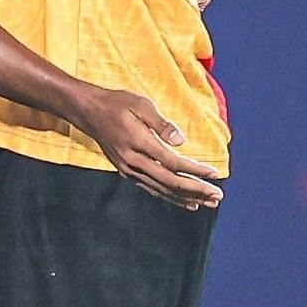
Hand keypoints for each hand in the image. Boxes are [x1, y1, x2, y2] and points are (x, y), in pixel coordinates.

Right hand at [70, 87, 223, 210]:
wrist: (88, 112)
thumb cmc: (117, 103)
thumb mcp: (140, 103)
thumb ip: (161, 123)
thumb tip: (181, 140)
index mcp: (138, 142)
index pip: (173, 162)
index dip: (195, 170)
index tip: (214, 174)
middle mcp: (133, 161)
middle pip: (170, 181)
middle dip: (196, 190)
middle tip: (218, 196)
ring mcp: (128, 169)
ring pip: (161, 189)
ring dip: (186, 197)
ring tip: (207, 203)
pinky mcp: (126, 172)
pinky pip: (152, 188)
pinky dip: (170, 196)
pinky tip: (184, 201)